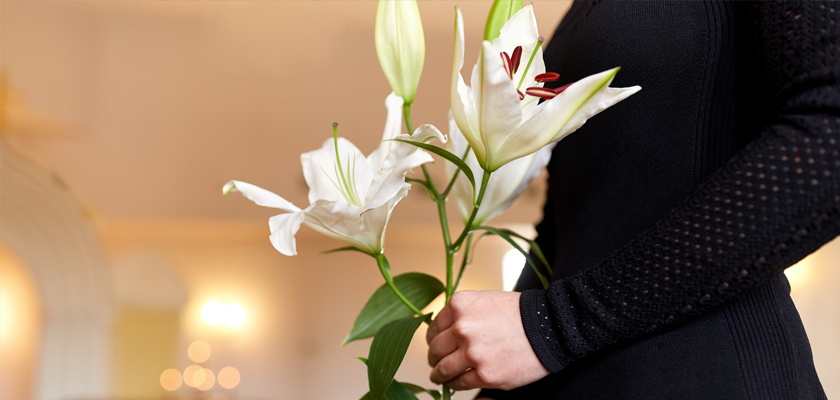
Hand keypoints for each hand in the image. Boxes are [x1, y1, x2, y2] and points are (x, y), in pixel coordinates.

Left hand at [425, 290, 548, 390]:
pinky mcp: (485, 374)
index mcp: (460, 305)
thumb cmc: (520, 313)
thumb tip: (447, 330)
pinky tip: (455, 383)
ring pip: (444, 369)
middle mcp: (461, 328)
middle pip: (436, 349)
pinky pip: (460, 383)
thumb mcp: (486, 300)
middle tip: (435, 362)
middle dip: (434, 357)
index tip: (435, 345)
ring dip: (439, 374)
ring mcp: (472, 353)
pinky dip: (455, 384)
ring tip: (439, 377)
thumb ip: (464, 313)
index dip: (433, 339)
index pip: (435, 327)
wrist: (549, 327)